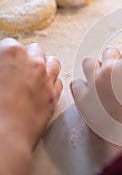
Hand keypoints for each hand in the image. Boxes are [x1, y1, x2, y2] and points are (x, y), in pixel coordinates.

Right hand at [0, 38, 61, 173]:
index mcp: (12, 53)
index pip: (9, 44)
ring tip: (34, 74)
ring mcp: (47, 79)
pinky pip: (58, 82)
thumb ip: (0, 66)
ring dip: (44, 65)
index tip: (2, 62)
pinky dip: (51, 82)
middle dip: (26, 56)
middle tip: (16, 68)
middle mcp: (34, 63)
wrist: (4, 135)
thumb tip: (3, 69)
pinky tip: (42, 88)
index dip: (3, 54)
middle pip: (35, 50)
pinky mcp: (54, 95)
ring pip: (52, 62)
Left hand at [71, 48, 121, 161]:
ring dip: (94, 69)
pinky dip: (82, 87)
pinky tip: (88, 93)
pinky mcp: (82, 96)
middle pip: (107, 54)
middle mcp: (111, 68)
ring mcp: (94, 81)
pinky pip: (76, 84)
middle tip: (114, 75)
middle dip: (111, 62)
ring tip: (99, 81)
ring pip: (88, 63)